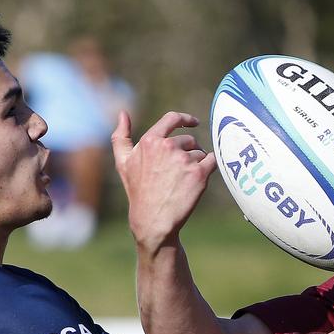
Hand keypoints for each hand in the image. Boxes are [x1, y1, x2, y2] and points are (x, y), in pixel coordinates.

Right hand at [111, 110, 217, 252]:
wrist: (153, 220)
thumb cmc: (138, 192)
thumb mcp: (123, 163)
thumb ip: (121, 136)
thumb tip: (123, 114)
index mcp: (150, 141)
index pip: (172, 119)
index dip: (185, 119)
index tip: (194, 122)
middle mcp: (168, 147)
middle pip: (189, 140)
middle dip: (189, 152)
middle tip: (181, 171)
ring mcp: (185, 160)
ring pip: (200, 153)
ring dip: (197, 163)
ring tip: (184, 181)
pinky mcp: (199, 174)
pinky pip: (212, 161)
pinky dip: (210, 167)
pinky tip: (200, 178)